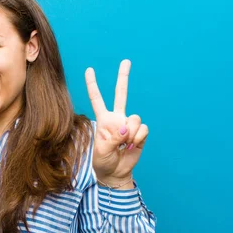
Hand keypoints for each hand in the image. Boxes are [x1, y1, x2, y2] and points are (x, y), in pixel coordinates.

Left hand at [85, 59, 148, 182]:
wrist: (115, 172)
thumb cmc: (103, 161)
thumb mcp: (101, 151)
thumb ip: (111, 138)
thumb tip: (125, 129)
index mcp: (103, 120)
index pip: (97, 99)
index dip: (93, 85)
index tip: (89, 69)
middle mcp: (117, 118)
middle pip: (121, 94)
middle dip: (123, 77)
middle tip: (126, 61)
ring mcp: (129, 124)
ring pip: (134, 118)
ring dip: (130, 133)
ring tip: (124, 144)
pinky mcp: (140, 133)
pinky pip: (143, 129)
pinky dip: (138, 138)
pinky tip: (132, 145)